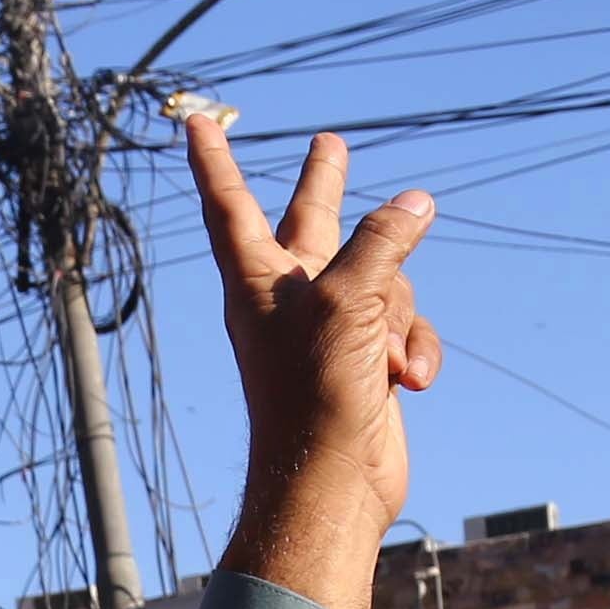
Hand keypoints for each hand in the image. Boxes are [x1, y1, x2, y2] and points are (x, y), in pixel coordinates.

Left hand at [191, 116, 437, 608]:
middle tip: (330, 146)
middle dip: (327, 185)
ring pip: (386, 279)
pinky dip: (414, 348)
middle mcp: (290, 296)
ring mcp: (331, 327)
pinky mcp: (366, 357)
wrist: (331, 484)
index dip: (214, 160)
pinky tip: (409, 380)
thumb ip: (380, 244)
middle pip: (315, 223)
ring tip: (383, 361)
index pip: (230, 203)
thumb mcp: (348, 303)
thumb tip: (415, 202)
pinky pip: (406, 327)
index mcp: (258, 279)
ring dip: (399, 317)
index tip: (194, 124)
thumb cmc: (315, 395)